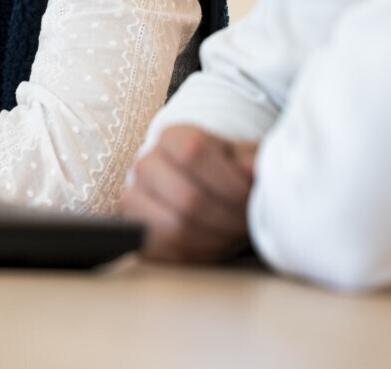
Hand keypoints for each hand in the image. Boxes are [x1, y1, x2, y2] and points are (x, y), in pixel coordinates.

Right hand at [121, 125, 258, 263]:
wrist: (200, 188)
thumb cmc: (224, 172)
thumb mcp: (242, 157)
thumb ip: (251, 159)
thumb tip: (254, 169)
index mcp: (173, 137)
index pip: (192, 153)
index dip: (226, 179)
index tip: (249, 194)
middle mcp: (147, 164)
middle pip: (186, 197)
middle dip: (227, 216)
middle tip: (247, 221)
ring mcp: (136, 197)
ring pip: (175, 227)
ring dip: (215, 238)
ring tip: (234, 234)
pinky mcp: (136, 230)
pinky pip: (167, 251)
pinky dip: (198, 254)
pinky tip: (217, 245)